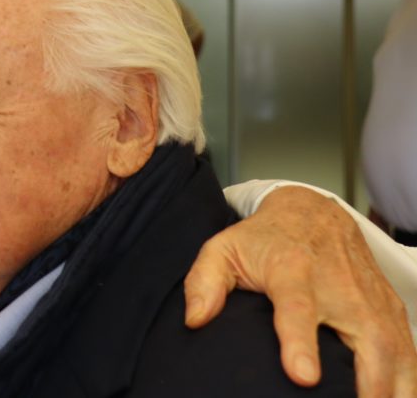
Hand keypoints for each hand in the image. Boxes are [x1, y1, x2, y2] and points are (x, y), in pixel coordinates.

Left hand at [183, 185, 416, 397]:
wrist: (312, 212)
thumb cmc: (264, 238)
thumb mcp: (223, 249)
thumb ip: (204, 282)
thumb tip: (195, 320)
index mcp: (293, 271)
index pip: (299, 310)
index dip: (301, 344)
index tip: (303, 377)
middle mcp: (340, 286)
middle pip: (367, 340)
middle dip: (370, 385)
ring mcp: (372, 300)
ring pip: (397, 351)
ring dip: (395, 390)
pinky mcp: (391, 309)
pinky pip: (409, 352)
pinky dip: (408, 381)